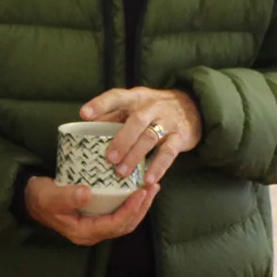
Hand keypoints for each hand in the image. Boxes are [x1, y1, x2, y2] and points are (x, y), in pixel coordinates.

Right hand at [24, 176, 158, 245]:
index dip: (131, 210)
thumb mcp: (49, 195)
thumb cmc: (39, 198)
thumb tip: (87, 193)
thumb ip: (66, 196)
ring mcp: (95, 226)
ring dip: (140, 206)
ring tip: (151, 187)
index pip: (114, 224)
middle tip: (153, 187)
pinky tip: (138, 189)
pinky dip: (131, 203)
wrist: (30, 199)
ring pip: (125, 221)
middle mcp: (92, 233)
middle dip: (142, 208)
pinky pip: (119, 214)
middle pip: (125, 225)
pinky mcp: (96, 218)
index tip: (141, 192)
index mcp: (83, 232)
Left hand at [81, 86, 202, 182]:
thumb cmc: (153, 109)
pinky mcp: (180, 137)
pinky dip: (158, 167)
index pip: (117, 96)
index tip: (84, 114)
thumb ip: (113, 116)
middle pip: (136, 120)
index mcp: (136, 97)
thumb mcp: (134, 106)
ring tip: (121, 173)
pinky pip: (168, 153)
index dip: (100, 104)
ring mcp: (168, 121)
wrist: (193, 107)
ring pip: (150, 137)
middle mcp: (152, 106)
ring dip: (135, 156)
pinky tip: (148, 179)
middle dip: (121, 140)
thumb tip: (85, 130)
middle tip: (108, 158)